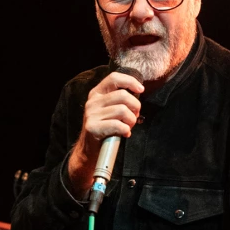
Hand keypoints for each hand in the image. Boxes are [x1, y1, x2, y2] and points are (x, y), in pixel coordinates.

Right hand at [67, 71, 143, 195]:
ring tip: (129, 126)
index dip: (130, 82)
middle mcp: (92, 102)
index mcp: (97, 93)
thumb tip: (137, 95)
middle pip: (122, 95)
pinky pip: (117, 125)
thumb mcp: (108, 110)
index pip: (114, 78)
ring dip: (131, 120)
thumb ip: (118, 100)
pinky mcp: (92, 127)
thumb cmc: (104, 130)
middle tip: (135, 116)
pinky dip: (126, 130)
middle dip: (135, 106)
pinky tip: (124, 133)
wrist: (89, 151)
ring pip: (122, 110)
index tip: (140, 90)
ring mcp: (91, 114)